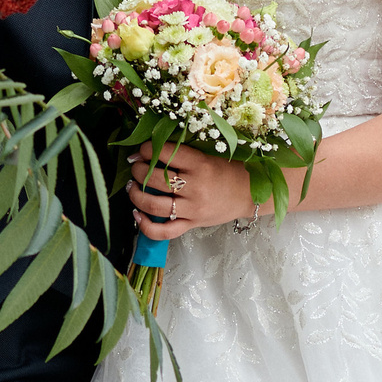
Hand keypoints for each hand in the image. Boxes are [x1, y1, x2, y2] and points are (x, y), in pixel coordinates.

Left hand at [127, 141, 258, 241]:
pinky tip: (137, 215)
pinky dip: (145, 225)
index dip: (147, 149)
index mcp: (200, 164)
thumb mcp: (207, 155)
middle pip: (155, 179)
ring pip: (154, 205)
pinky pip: (164, 231)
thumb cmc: (228, 170)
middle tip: (135, 166)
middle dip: (138, 170)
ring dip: (135, 195)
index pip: (165, 153)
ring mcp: (193, 208)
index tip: (142, 150)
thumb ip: (182, 153)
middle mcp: (195, 187)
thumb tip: (150, 149)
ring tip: (132, 187)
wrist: (249, 193)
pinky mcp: (192, 224)